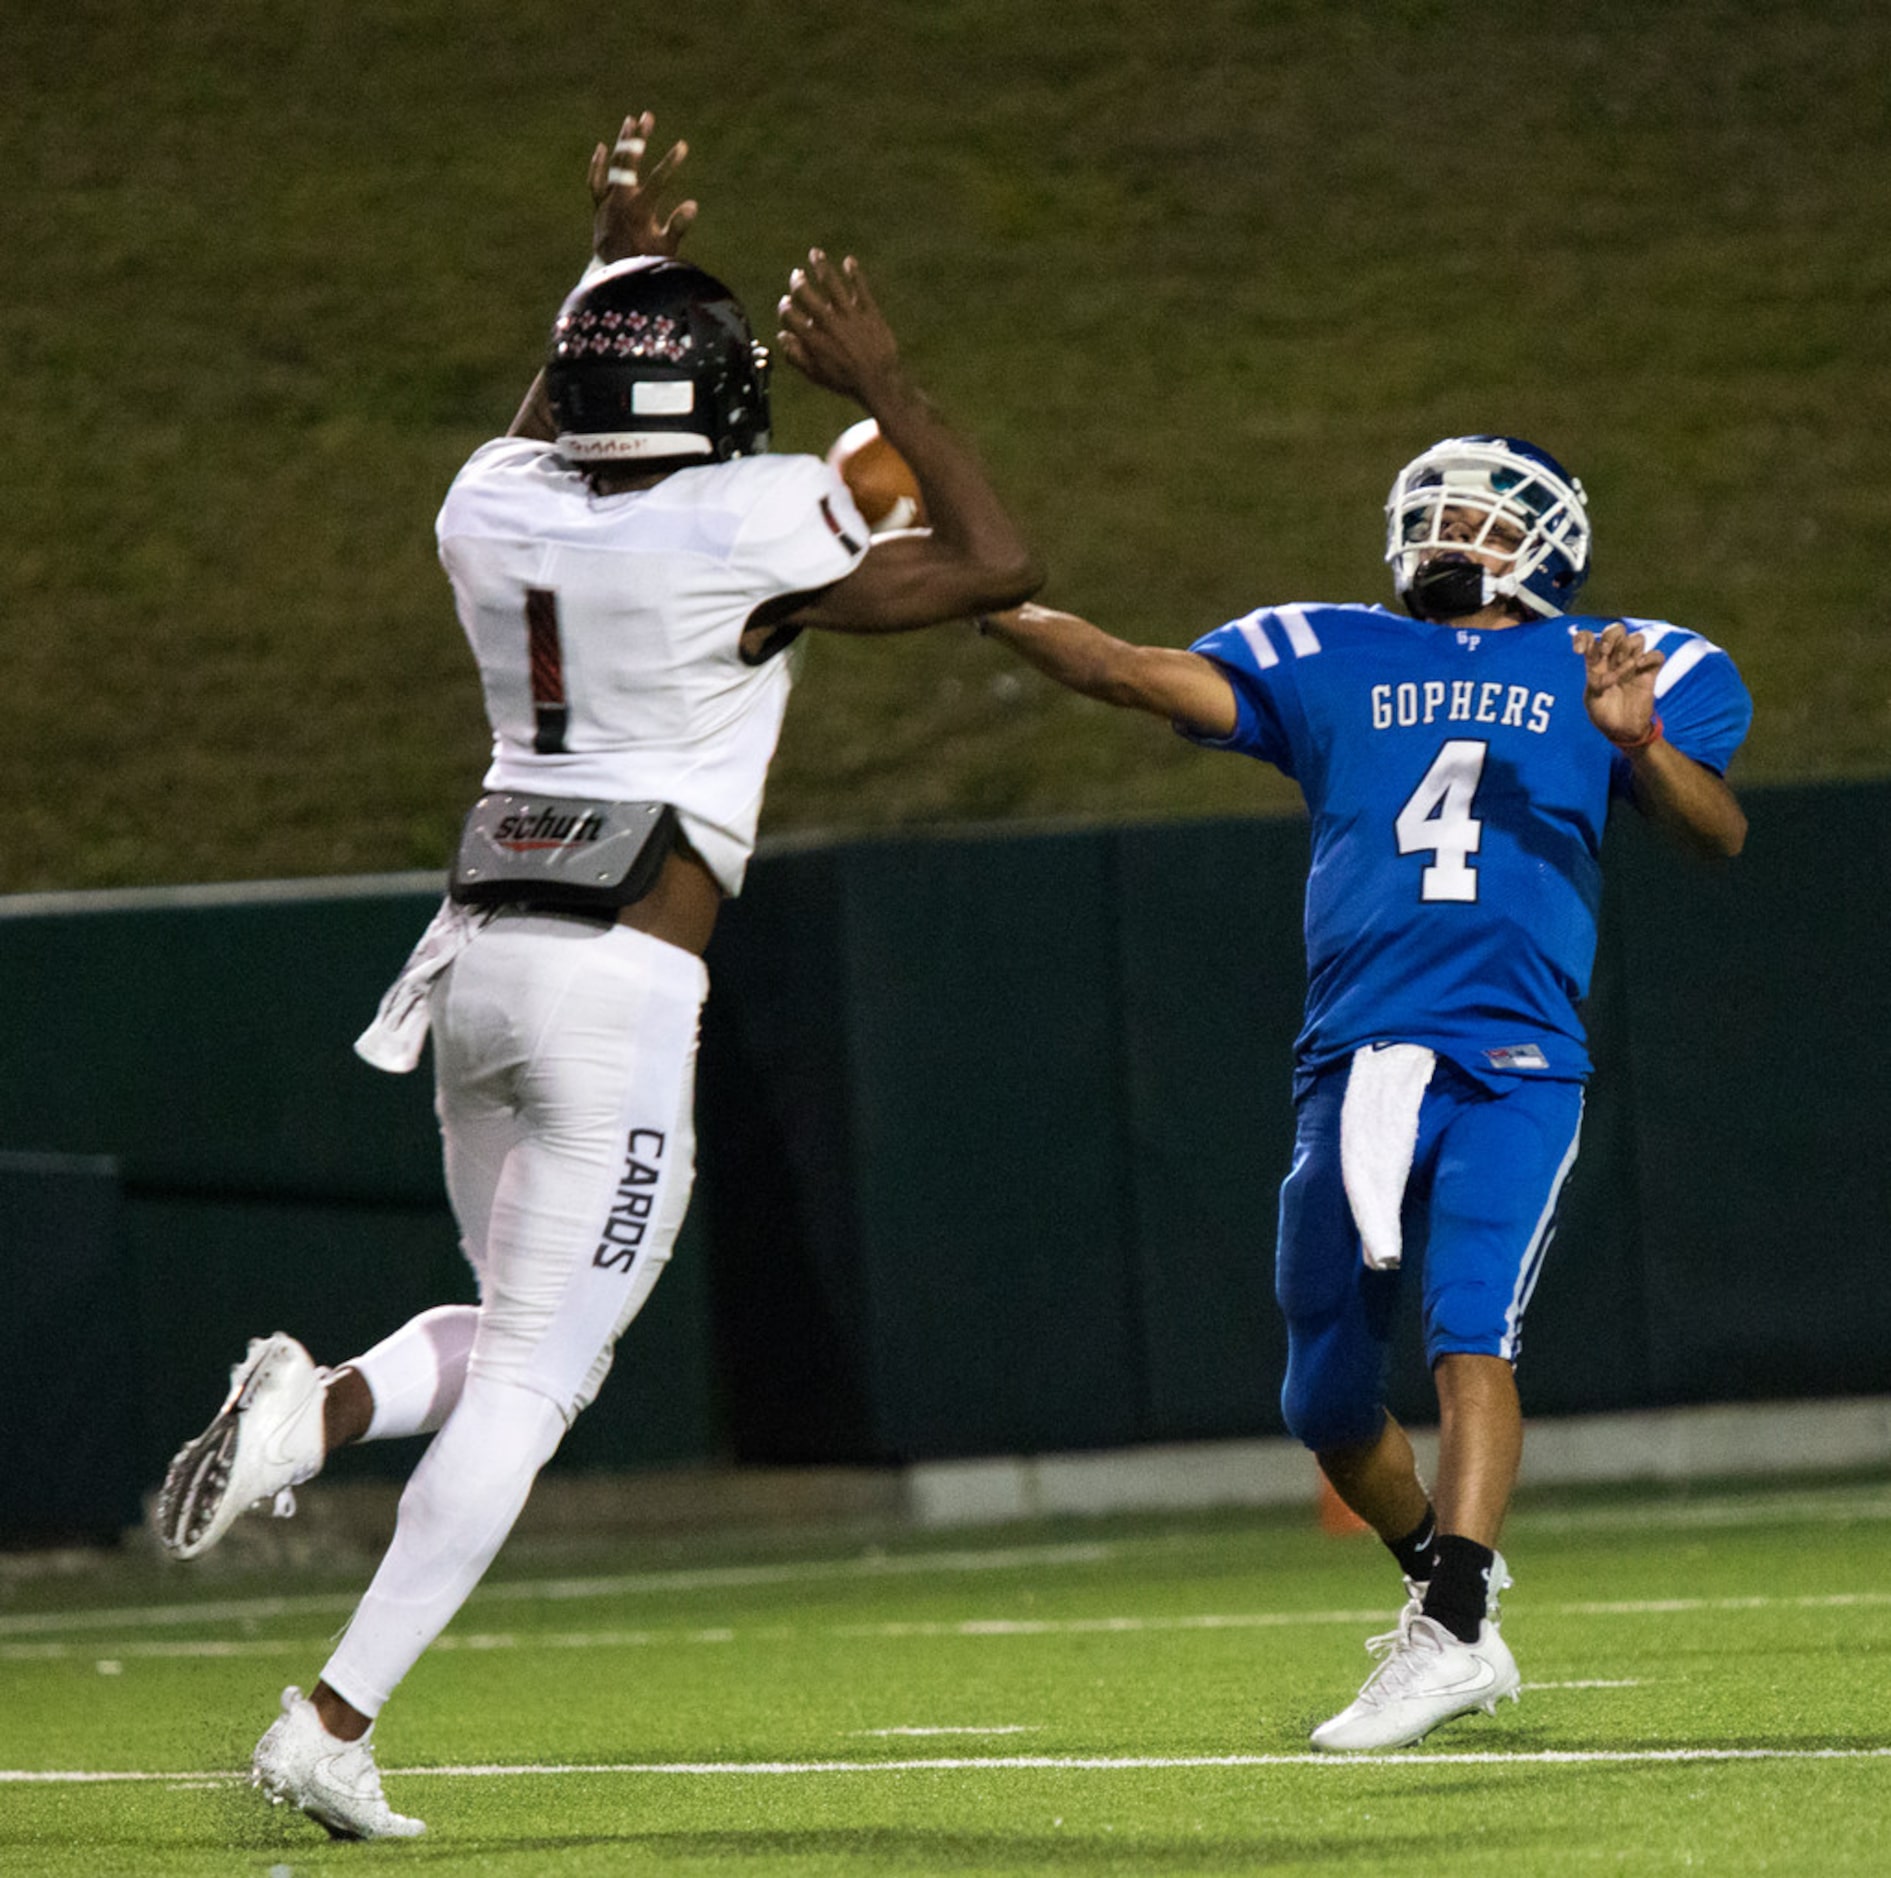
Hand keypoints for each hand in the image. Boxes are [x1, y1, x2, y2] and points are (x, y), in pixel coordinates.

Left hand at [588, 111, 696, 263]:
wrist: (616, 278)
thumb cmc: (645, 263)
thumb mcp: (666, 248)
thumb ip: (678, 226)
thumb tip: (692, 205)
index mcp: (639, 211)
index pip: (657, 180)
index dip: (670, 162)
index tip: (682, 146)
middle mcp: (621, 202)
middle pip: (629, 162)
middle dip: (639, 138)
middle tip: (648, 116)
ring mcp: (607, 202)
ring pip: (613, 166)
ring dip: (623, 143)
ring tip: (631, 121)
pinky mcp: (599, 207)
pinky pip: (596, 181)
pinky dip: (599, 165)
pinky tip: (603, 147)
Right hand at [775, 251, 902, 404]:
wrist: (879, 383)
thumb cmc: (845, 381)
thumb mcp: (816, 374)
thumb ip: (796, 356)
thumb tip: (782, 336)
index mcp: (812, 339)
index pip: (789, 314)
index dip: (784, 307)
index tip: (787, 304)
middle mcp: (828, 323)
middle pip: (805, 293)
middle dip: (797, 282)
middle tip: (797, 275)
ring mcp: (848, 315)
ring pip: (831, 283)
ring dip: (820, 265)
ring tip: (815, 253)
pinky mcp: (868, 312)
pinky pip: (859, 287)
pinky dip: (853, 272)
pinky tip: (848, 261)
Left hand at [1574, 620, 1664, 745]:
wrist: (1623, 730)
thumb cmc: (1604, 715)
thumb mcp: (1592, 702)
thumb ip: (1596, 685)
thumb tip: (1609, 676)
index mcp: (1595, 664)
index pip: (1588, 638)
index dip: (1583, 638)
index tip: (1579, 652)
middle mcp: (1614, 660)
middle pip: (1615, 631)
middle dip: (1610, 637)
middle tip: (1605, 653)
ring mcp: (1633, 664)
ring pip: (1637, 638)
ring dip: (1628, 647)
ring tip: (1624, 666)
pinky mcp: (1650, 672)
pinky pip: (1656, 654)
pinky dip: (1649, 656)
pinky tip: (1639, 667)